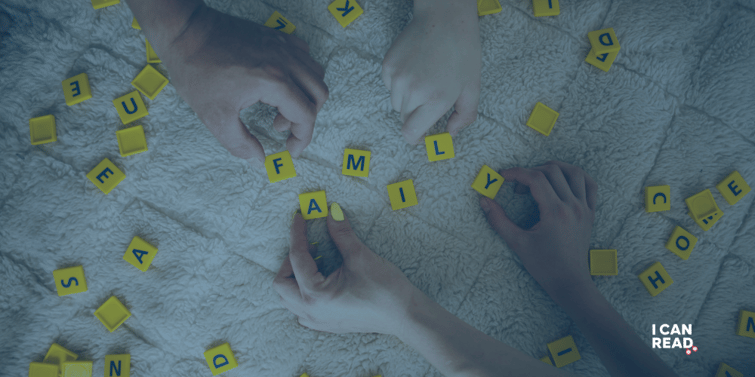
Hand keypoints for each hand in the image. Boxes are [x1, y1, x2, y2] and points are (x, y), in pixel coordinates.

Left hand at [162, 6, 327, 162]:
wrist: (185, 32)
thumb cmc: (197, 72)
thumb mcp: (215, 116)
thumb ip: (240, 143)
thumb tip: (258, 160)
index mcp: (273, 81)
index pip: (306, 114)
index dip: (302, 138)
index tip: (290, 150)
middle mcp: (285, 61)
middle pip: (319, 94)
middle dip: (305, 118)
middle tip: (280, 127)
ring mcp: (283, 45)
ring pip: (316, 74)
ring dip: (305, 96)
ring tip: (279, 106)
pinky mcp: (276, 36)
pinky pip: (305, 56)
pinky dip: (301, 74)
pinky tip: (279, 84)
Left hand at [273, 206, 416, 334]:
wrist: (405, 315)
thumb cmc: (384, 288)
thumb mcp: (360, 256)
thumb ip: (341, 233)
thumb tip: (331, 211)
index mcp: (315, 294)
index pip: (296, 257)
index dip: (298, 233)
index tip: (300, 217)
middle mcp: (311, 311)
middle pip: (282, 283)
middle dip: (290, 260)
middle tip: (311, 245)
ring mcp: (318, 321)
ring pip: (289, 299)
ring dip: (295, 278)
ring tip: (317, 262)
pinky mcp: (327, 324)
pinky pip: (302, 310)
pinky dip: (303, 293)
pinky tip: (322, 280)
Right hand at [381, 0, 480, 143]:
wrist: (444, 18)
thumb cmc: (463, 51)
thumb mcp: (473, 87)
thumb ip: (464, 116)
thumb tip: (450, 134)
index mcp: (436, 99)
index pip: (411, 133)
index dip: (416, 137)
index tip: (423, 134)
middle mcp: (413, 91)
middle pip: (404, 119)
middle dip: (416, 115)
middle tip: (431, 98)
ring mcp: (397, 78)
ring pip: (397, 102)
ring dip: (408, 99)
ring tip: (424, 79)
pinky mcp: (388, 66)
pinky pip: (390, 86)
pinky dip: (400, 83)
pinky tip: (415, 68)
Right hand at [480, 161, 597, 298]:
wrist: (569, 283)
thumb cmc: (544, 266)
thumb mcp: (517, 243)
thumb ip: (498, 220)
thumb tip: (484, 201)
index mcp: (555, 212)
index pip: (535, 178)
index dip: (516, 173)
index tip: (503, 176)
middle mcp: (572, 206)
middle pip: (553, 171)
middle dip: (531, 172)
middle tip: (518, 187)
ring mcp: (584, 208)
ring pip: (574, 173)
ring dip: (554, 168)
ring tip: (539, 176)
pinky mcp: (590, 213)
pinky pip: (590, 185)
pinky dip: (577, 177)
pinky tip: (563, 180)